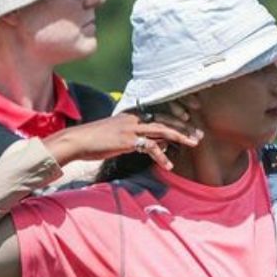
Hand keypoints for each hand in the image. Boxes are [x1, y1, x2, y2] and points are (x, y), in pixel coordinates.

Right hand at [44, 112, 202, 169]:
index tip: (191, 120)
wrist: (77, 141)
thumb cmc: (97, 140)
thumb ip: (142, 138)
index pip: (160, 110)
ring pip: (162, 129)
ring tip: (194, 144)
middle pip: (165, 118)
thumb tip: (161, 143)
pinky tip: (169, 165)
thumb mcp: (122, 137)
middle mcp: (134, 118)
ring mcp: (131, 127)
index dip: (177, 114)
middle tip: (199, 135)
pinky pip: (150, 146)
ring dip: (180, 136)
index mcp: (133, 114)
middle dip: (184, 126)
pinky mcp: (127, 140)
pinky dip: (162, 156)